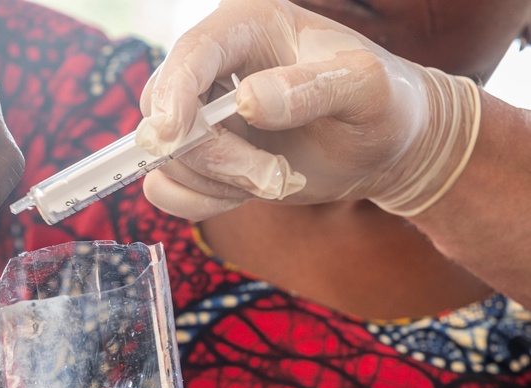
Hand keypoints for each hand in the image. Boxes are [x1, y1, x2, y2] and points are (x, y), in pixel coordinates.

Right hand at [136, 0, 479, 219]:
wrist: (382, 147)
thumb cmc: (383, 104)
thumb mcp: (367, 88)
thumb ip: (315, 87)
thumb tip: (250, 102)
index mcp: (248, 26)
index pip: (191, 52)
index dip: (174, 93)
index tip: (175, 135)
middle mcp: (216, 66)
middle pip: (164, 111)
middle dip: (210, 153)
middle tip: (267, 172)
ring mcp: (204, 114)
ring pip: (169, 157)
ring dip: (219, 181)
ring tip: (277, 177)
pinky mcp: (203, 156)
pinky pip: (168, 187)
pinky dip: (200, 201)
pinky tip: (246, 192)